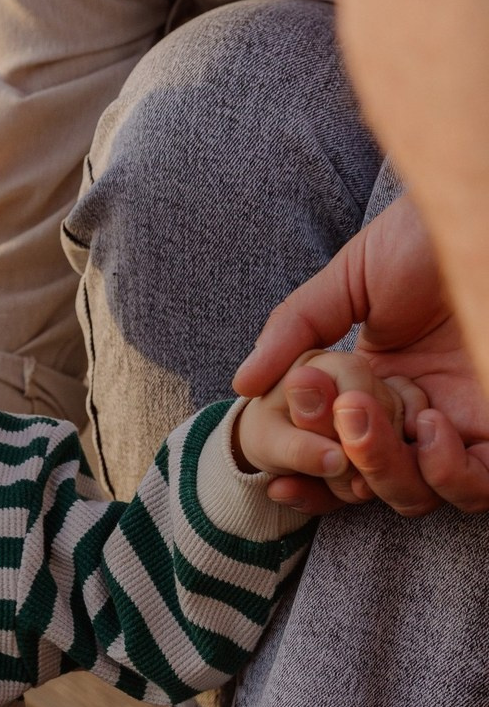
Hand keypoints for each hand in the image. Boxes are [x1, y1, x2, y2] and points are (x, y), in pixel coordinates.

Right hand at [234, 195, 488, 512]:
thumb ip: (294, 330)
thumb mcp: (347, 280)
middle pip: (369, 487)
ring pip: (413, 496)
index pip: (336, 461)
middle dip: (341, 466)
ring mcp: (462, 426)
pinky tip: (429, 426)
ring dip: (382, 470)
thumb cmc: (427, 237)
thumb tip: (242, 385)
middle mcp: (416, 416)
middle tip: (338, 411)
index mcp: (376, 390)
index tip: (279, 480)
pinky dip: (443, 472)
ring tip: (370, 413)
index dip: (306, 483)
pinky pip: (474, 489)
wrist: (480, 209)